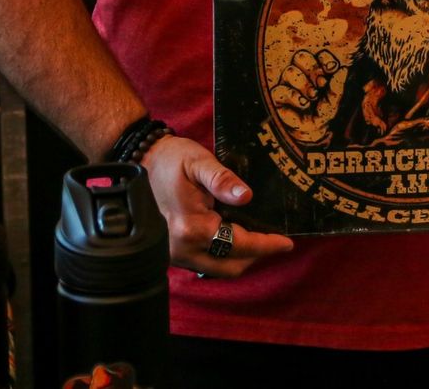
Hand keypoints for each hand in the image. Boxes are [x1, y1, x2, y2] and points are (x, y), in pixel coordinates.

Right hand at [140, 134, 293, 277]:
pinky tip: (231, 236)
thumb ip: (223, 179)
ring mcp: (175, 254)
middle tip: (272, 240)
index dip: (266, 245)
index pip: (239, 245)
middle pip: (230, 266)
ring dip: (238, 257)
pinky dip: (222, 254)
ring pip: (217, 268)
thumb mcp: (199, 162)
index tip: (287, 243)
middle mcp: (182, 247)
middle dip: (255, 256)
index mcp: (191, 226)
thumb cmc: (170, 159)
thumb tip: (246, 196)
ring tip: (254, 238)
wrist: (141, 162)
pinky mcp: (171, 253)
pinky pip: (204, 263)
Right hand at [269, 49, 344, 145]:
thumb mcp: (333, 102)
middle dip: (313, 69)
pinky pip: (281, 89)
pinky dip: (293, 95)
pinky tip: (303, 103)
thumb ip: (337, 88)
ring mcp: (287, 83)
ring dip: (303, 83)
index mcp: (315, 69)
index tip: (331, 69)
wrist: (309, 132)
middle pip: (301, 56)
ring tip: (313, 95)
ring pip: (290, 71)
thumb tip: (343, 70)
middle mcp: (300, 72)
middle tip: (322, 83)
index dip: (325, 59)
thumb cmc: (321, 113)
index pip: (318, 54)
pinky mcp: (277, 96)